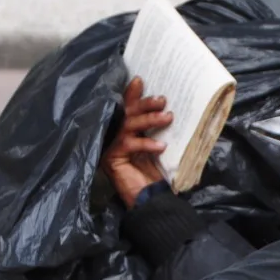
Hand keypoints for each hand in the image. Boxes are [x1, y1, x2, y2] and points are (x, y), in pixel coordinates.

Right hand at [103, 77, 170, 208]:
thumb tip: (168, 110)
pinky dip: (146, 143)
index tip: (140, 80)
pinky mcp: (112, 158)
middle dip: (144, 104)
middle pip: (127, 113)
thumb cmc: (153, 174)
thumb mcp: (157, 147)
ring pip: (128, 125)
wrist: (148, 199)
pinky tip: (161, 146)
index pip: (127, 108)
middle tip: (162, 100)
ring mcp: (110, 147)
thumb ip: (155, 130)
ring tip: (167, 117)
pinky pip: (129, 144)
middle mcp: (114, 136)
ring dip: (149, 119)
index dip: (132, 94)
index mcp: (124, 132)